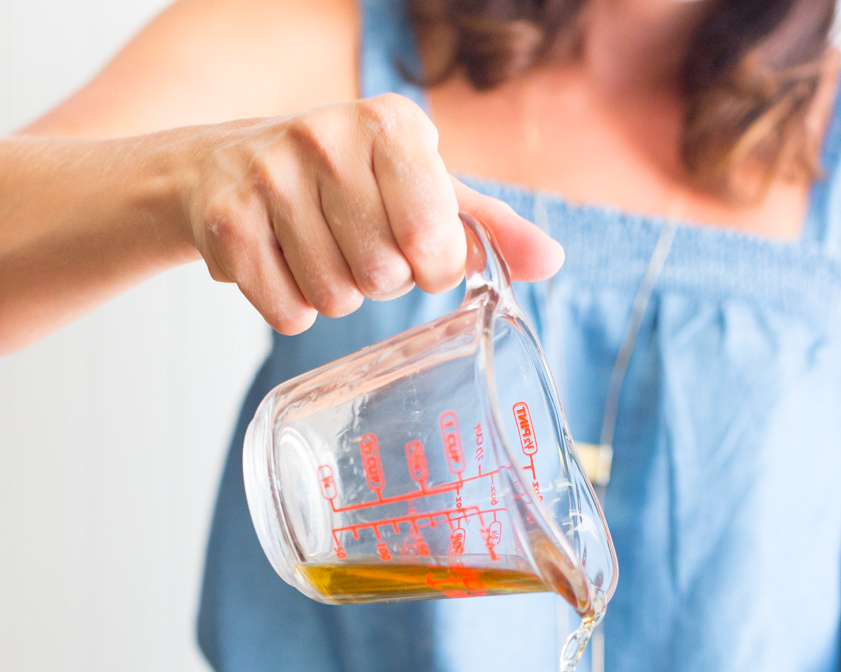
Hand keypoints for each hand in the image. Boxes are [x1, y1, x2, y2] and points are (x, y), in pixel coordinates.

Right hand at [176, 94, 563, 334]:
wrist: (223, 167)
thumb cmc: (342, 183)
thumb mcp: (420, 189)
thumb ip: (488, 227)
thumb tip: (550, 261)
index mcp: (390, 123)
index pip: (436, 239)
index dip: (432, 266)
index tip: (414, 246)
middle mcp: (327, 136)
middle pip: (384, 276)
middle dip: (377, 280)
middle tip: (354, 245)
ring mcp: (270, 176)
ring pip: (335, 299)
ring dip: (334, 295)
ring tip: (316, 250)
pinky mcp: (228, 222)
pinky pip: (288, 312)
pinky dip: (290, 306)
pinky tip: (280, 262)